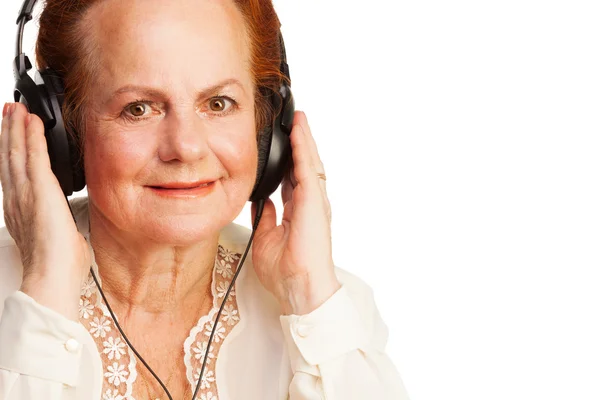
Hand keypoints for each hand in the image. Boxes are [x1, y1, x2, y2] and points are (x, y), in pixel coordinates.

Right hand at [0, 103, 89, 320]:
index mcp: (21, 213)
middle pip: (9, 159)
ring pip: (17, 153)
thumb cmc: (58, 268)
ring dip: (17, 129)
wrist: (52, 279)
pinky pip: (34, 156)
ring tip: (16, 109)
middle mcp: (17, 201)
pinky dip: (32, 137)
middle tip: (8, 112)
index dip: (10, 154)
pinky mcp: (39, 191)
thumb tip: (68, 229)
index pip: (14, 176)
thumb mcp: (58, 242)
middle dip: (8, 134)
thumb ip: (59, 229)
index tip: (11, 137)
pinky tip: (32, 121)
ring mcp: (25, 195)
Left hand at [251, 111, 340, 314]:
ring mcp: (315, 202)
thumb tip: (260, 202)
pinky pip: (308, 168)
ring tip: (297, 119)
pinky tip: (298, 131)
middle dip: (300, 143)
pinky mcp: (314, 201)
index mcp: (299, 212)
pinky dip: (303, 147)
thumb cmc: (287, 271)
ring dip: (304, 139)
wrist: (299, 288)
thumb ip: (265, 217)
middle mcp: (310, 204)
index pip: (294, 179)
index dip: (290, 159)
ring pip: (310, 162)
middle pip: (305, 165)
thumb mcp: (266, 237)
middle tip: (294, 122)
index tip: (284, 142)